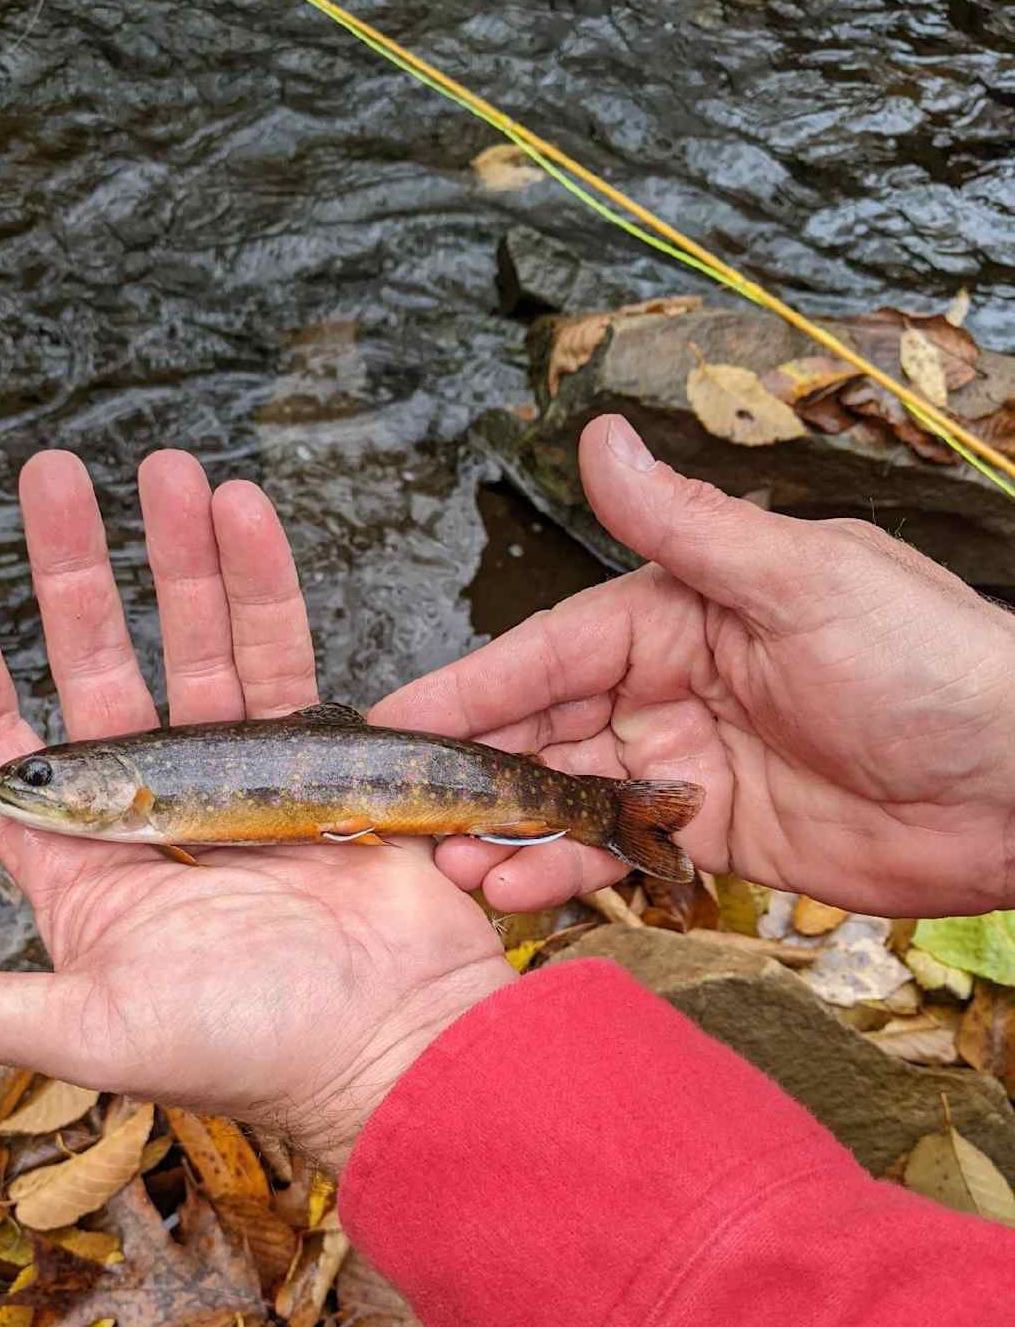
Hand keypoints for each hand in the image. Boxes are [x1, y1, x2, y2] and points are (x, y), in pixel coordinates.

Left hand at [0, 451, 511, 1166]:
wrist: (393, 1047)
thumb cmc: (251, 1048)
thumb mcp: (97, 1031)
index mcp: (87, 865)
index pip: (0, 743)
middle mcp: (154, 808)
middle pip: (96, 663)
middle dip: (70, 568)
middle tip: (52, 477)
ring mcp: (235, 776)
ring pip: (194, 643)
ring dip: (176, 555)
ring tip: (164, 469)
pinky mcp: (314, 759)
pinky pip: (283, 655)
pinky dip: (263, 584)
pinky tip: (245, 516)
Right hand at [373, 415, 1014, 917]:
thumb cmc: (932, 663)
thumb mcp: (804, 581)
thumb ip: (688, 529)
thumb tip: (602, 438)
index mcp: (681, 612)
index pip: (549, 651)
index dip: (468, 687)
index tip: (395, 720)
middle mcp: (672, 686)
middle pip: (542, 729)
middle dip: (474, 772)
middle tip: (403, 815)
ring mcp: (688, 766)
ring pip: (569, 799)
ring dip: (507, 830)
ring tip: (449, 867)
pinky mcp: (713, 836)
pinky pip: (619, 852)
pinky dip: (567, 870)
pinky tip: (517, 887)